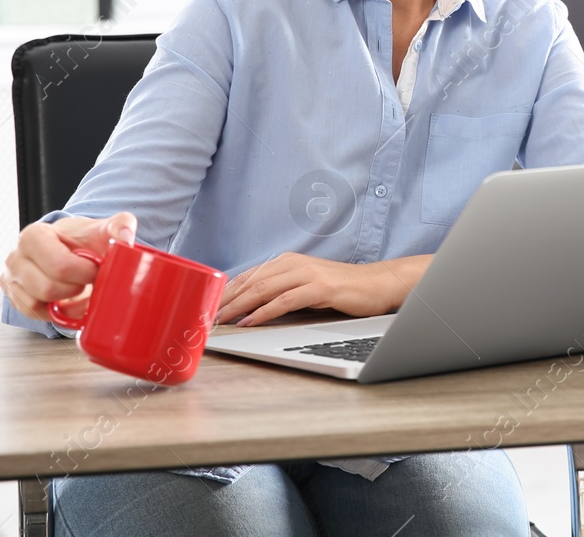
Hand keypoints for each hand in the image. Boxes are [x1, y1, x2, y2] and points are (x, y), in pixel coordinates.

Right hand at [0, 211, 136, 321]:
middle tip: (88, 280)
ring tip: (77, 287)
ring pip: (38, 304)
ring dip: (65, 301)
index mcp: (34, 236)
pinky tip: (67, 299)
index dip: (84, 272)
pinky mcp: (15, 299)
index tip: (96, 268)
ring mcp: (11, 280)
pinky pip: (35, 315)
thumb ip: (119, 226)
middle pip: (47, 288)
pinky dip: (55, 311)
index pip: (59, 265)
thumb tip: (125, 238)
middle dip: (75, 288)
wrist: (68, 249)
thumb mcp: (102, 229)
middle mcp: (15, 258)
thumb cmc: (81, 240)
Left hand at [217, 252, 433, 327]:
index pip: (248, 277)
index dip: (225, 293)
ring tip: (221, 322)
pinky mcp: (320, 287)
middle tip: (205, 318)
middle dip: (225, 302)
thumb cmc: (342, 289)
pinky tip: (250, 322)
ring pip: (263, 290)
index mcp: (287, 261)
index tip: (207, 309)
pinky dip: (264, 312)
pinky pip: (285, 300)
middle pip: (250, 282)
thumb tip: (251, 309)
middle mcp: (294, 263)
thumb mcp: (306, 287)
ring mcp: (307, 273)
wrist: (378, 284)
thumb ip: (282, 292)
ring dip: (238, 307)